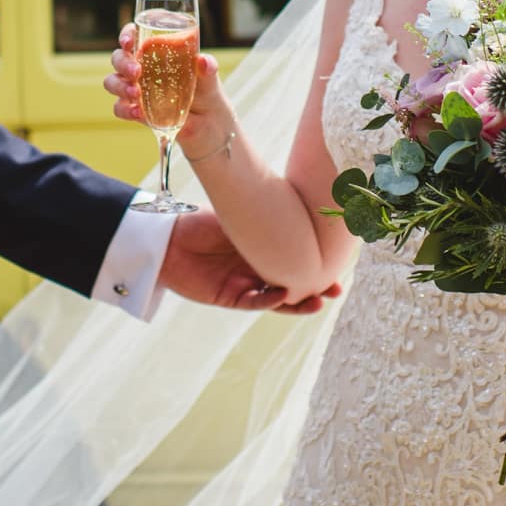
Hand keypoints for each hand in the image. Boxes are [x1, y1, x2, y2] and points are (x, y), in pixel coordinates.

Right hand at [104, 22, 225, 139]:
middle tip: (136, 72)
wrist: (208, 123)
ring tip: (136, 94)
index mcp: (155, 51)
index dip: (127, 35)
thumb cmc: (206, 91)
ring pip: (112, 82)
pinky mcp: (136, 111)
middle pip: (118, 58)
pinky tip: (138, 113)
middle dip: (123, 63)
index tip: (129, 42)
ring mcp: (136, 89)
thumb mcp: (209, 78)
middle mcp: (141, 67)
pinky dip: (125, 109)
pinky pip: (120, 108)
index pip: (134, 36)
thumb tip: (203, 61)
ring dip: (120, 86)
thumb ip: (208, 68)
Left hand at [162, 209, 341, 314]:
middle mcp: (257, 267)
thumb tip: (301, 204)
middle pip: (292, 281)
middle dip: (314, 287)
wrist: (166, 237)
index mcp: (263, 247)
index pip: (294, 259)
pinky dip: (269, 300)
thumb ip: (265, 218)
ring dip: (298, 301)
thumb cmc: (200, 221)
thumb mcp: (238, 216)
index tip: (339, 263)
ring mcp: (245, 283)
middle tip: (336, 288)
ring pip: (277, 298)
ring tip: (319, 301)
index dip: (315, 263)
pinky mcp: (228, 297)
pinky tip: (283, 295)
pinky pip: (253, 301)